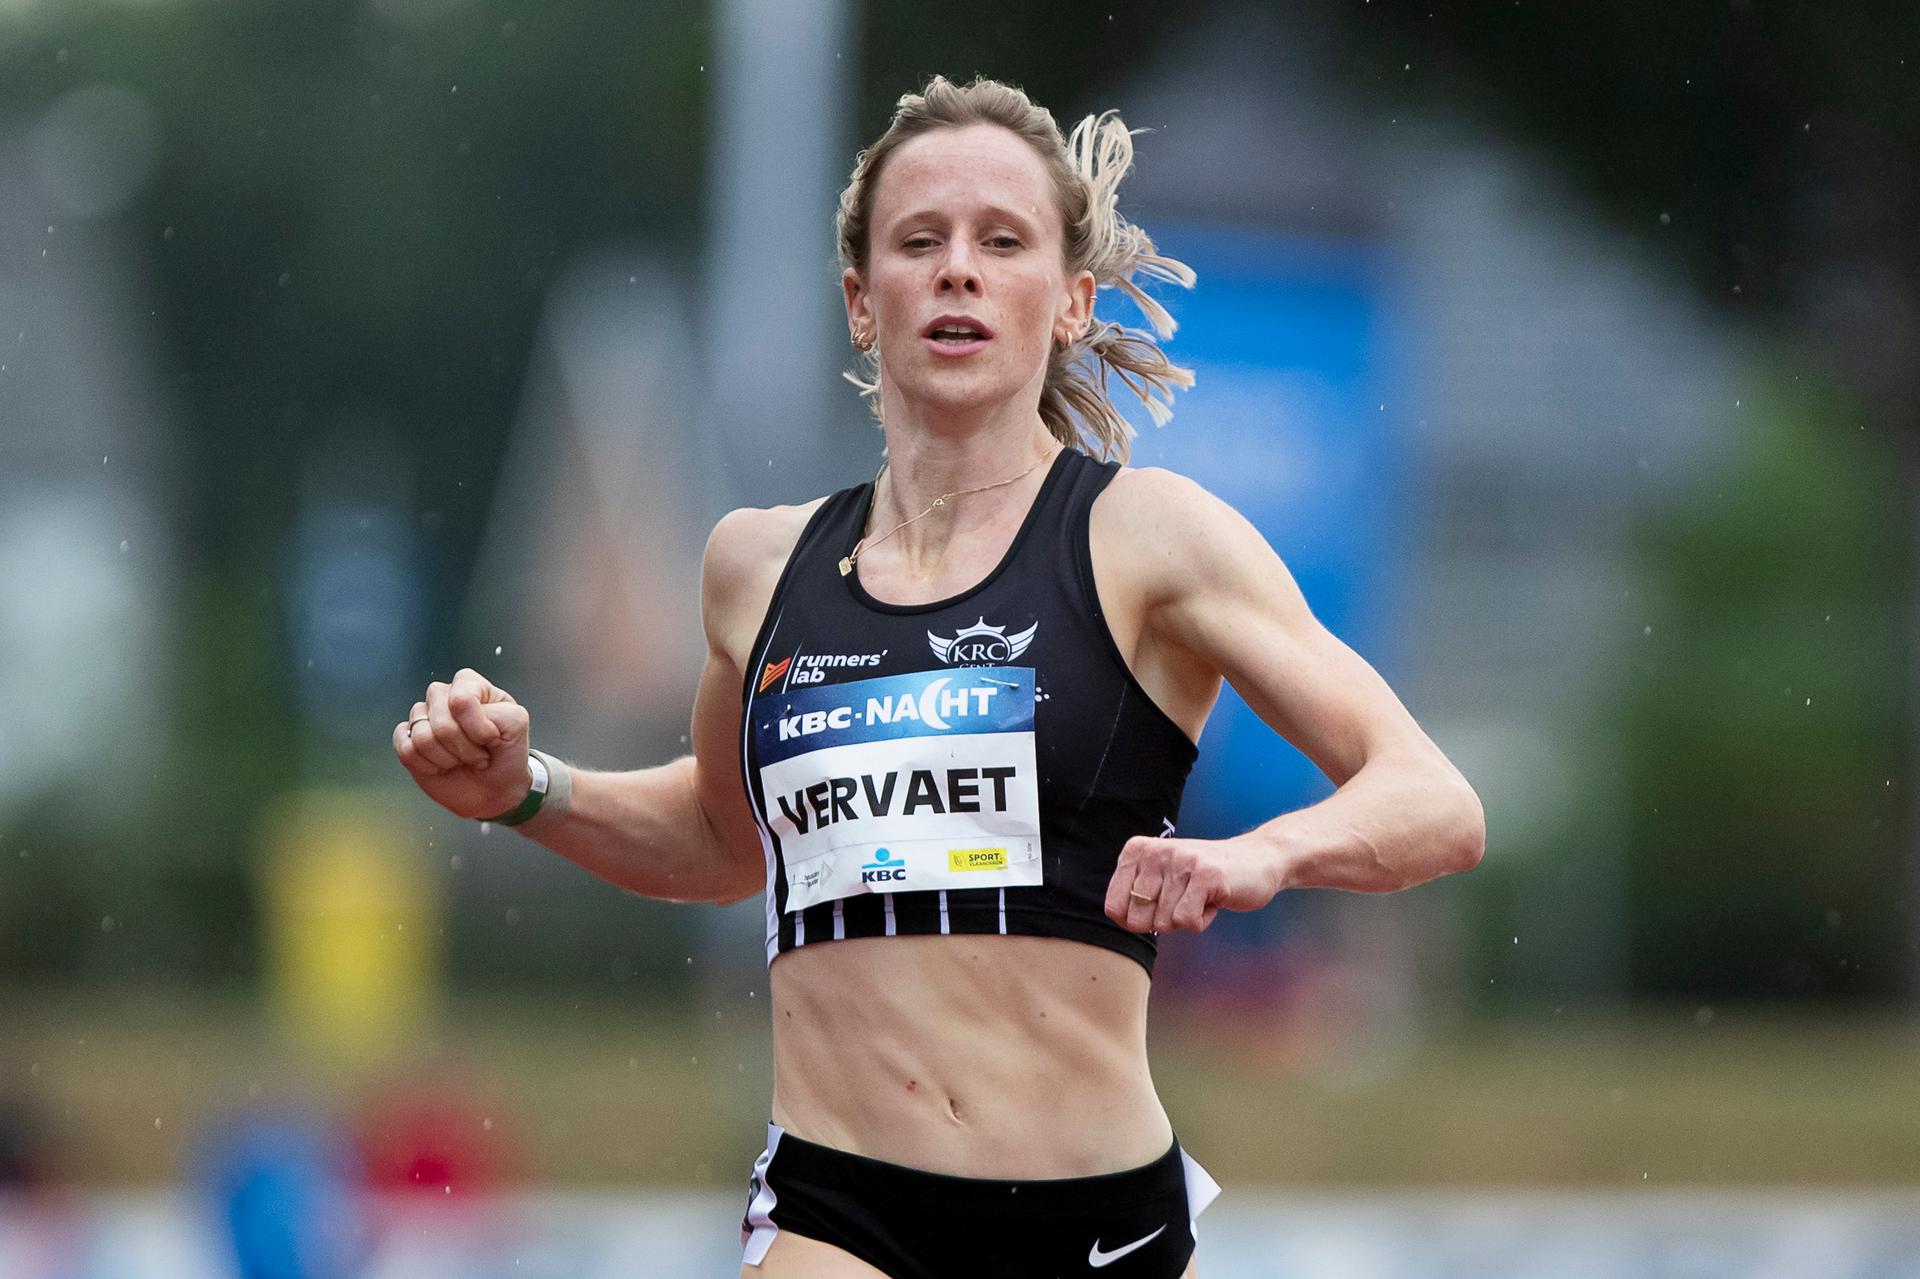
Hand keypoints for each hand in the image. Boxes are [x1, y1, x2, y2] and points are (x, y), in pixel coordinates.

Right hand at [393, 668, 533, 819]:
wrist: (494, 789)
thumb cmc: (506, 754)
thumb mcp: (516, 725)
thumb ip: (494, 710)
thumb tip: (459, 713)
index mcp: (470, 685)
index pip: (461, 699)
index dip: (478, 728)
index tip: (493, 740)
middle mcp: (442, 696)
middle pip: (440, 720)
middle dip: (464, 748)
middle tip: (478, 756)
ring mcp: (422, 717)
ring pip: (422, 737)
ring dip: (447, 759)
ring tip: (461, 760)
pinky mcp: (406, 740)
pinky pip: (406, 750)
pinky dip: (427, 766)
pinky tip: (441, 767)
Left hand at [1103, 832, 1280, 934]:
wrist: (1257, 859)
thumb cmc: (1202, 878)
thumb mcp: (1161, 879)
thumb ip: (1135, 899)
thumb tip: (1123, 922)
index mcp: (1137, 850)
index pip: (1114, 907)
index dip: (1137, 920)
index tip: (1159, 905)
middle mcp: (1155, 851)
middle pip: (1138, 920)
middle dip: (1163, 921)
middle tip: (1185, 900)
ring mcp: (1181, 861)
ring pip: (1165, 923)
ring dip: (1187, 918)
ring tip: (1202, 895)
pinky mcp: (1206, 875)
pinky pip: (1187, 922)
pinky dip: (1202, 921)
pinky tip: (1214, 900)